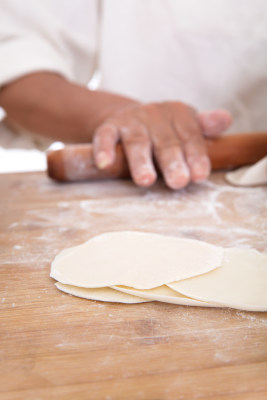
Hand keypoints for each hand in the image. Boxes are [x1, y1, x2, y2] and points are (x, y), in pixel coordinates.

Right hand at [93, 102, 231, 188]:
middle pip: (166, 142)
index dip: (196, 156)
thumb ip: (204, 127)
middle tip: (178, 182)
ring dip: (141, 161)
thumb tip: (226, 120)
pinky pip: (105, 137)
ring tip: (146, 180)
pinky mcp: (109, 126)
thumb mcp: (185, 125)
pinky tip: (104, 163)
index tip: (199, 175)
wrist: (128, 116)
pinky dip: (103, 149)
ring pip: (137, 142)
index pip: (191, 137)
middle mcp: (155, 115)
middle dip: (172, 162)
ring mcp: (131, 121)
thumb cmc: (163, 129)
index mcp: (179, 114)